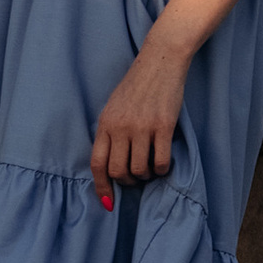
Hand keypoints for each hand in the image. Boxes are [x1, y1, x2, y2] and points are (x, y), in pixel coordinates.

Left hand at [88, 32, 189, 211]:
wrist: (160, 61)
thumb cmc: (136, 85)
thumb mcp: (113, 107)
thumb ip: (110, 132)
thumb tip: (109, 163)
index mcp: (105, 124)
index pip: (97, 164)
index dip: (101, 187)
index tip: (108, 202)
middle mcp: (121, 127)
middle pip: (118, 171)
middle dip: (127, 181)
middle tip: (136, 177)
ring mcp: (142, 127)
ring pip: (140, 170)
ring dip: (146, 176)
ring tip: (151, 168)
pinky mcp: (164, 126)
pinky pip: (161, 161)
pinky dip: (163, 169)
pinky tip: (164, 163)